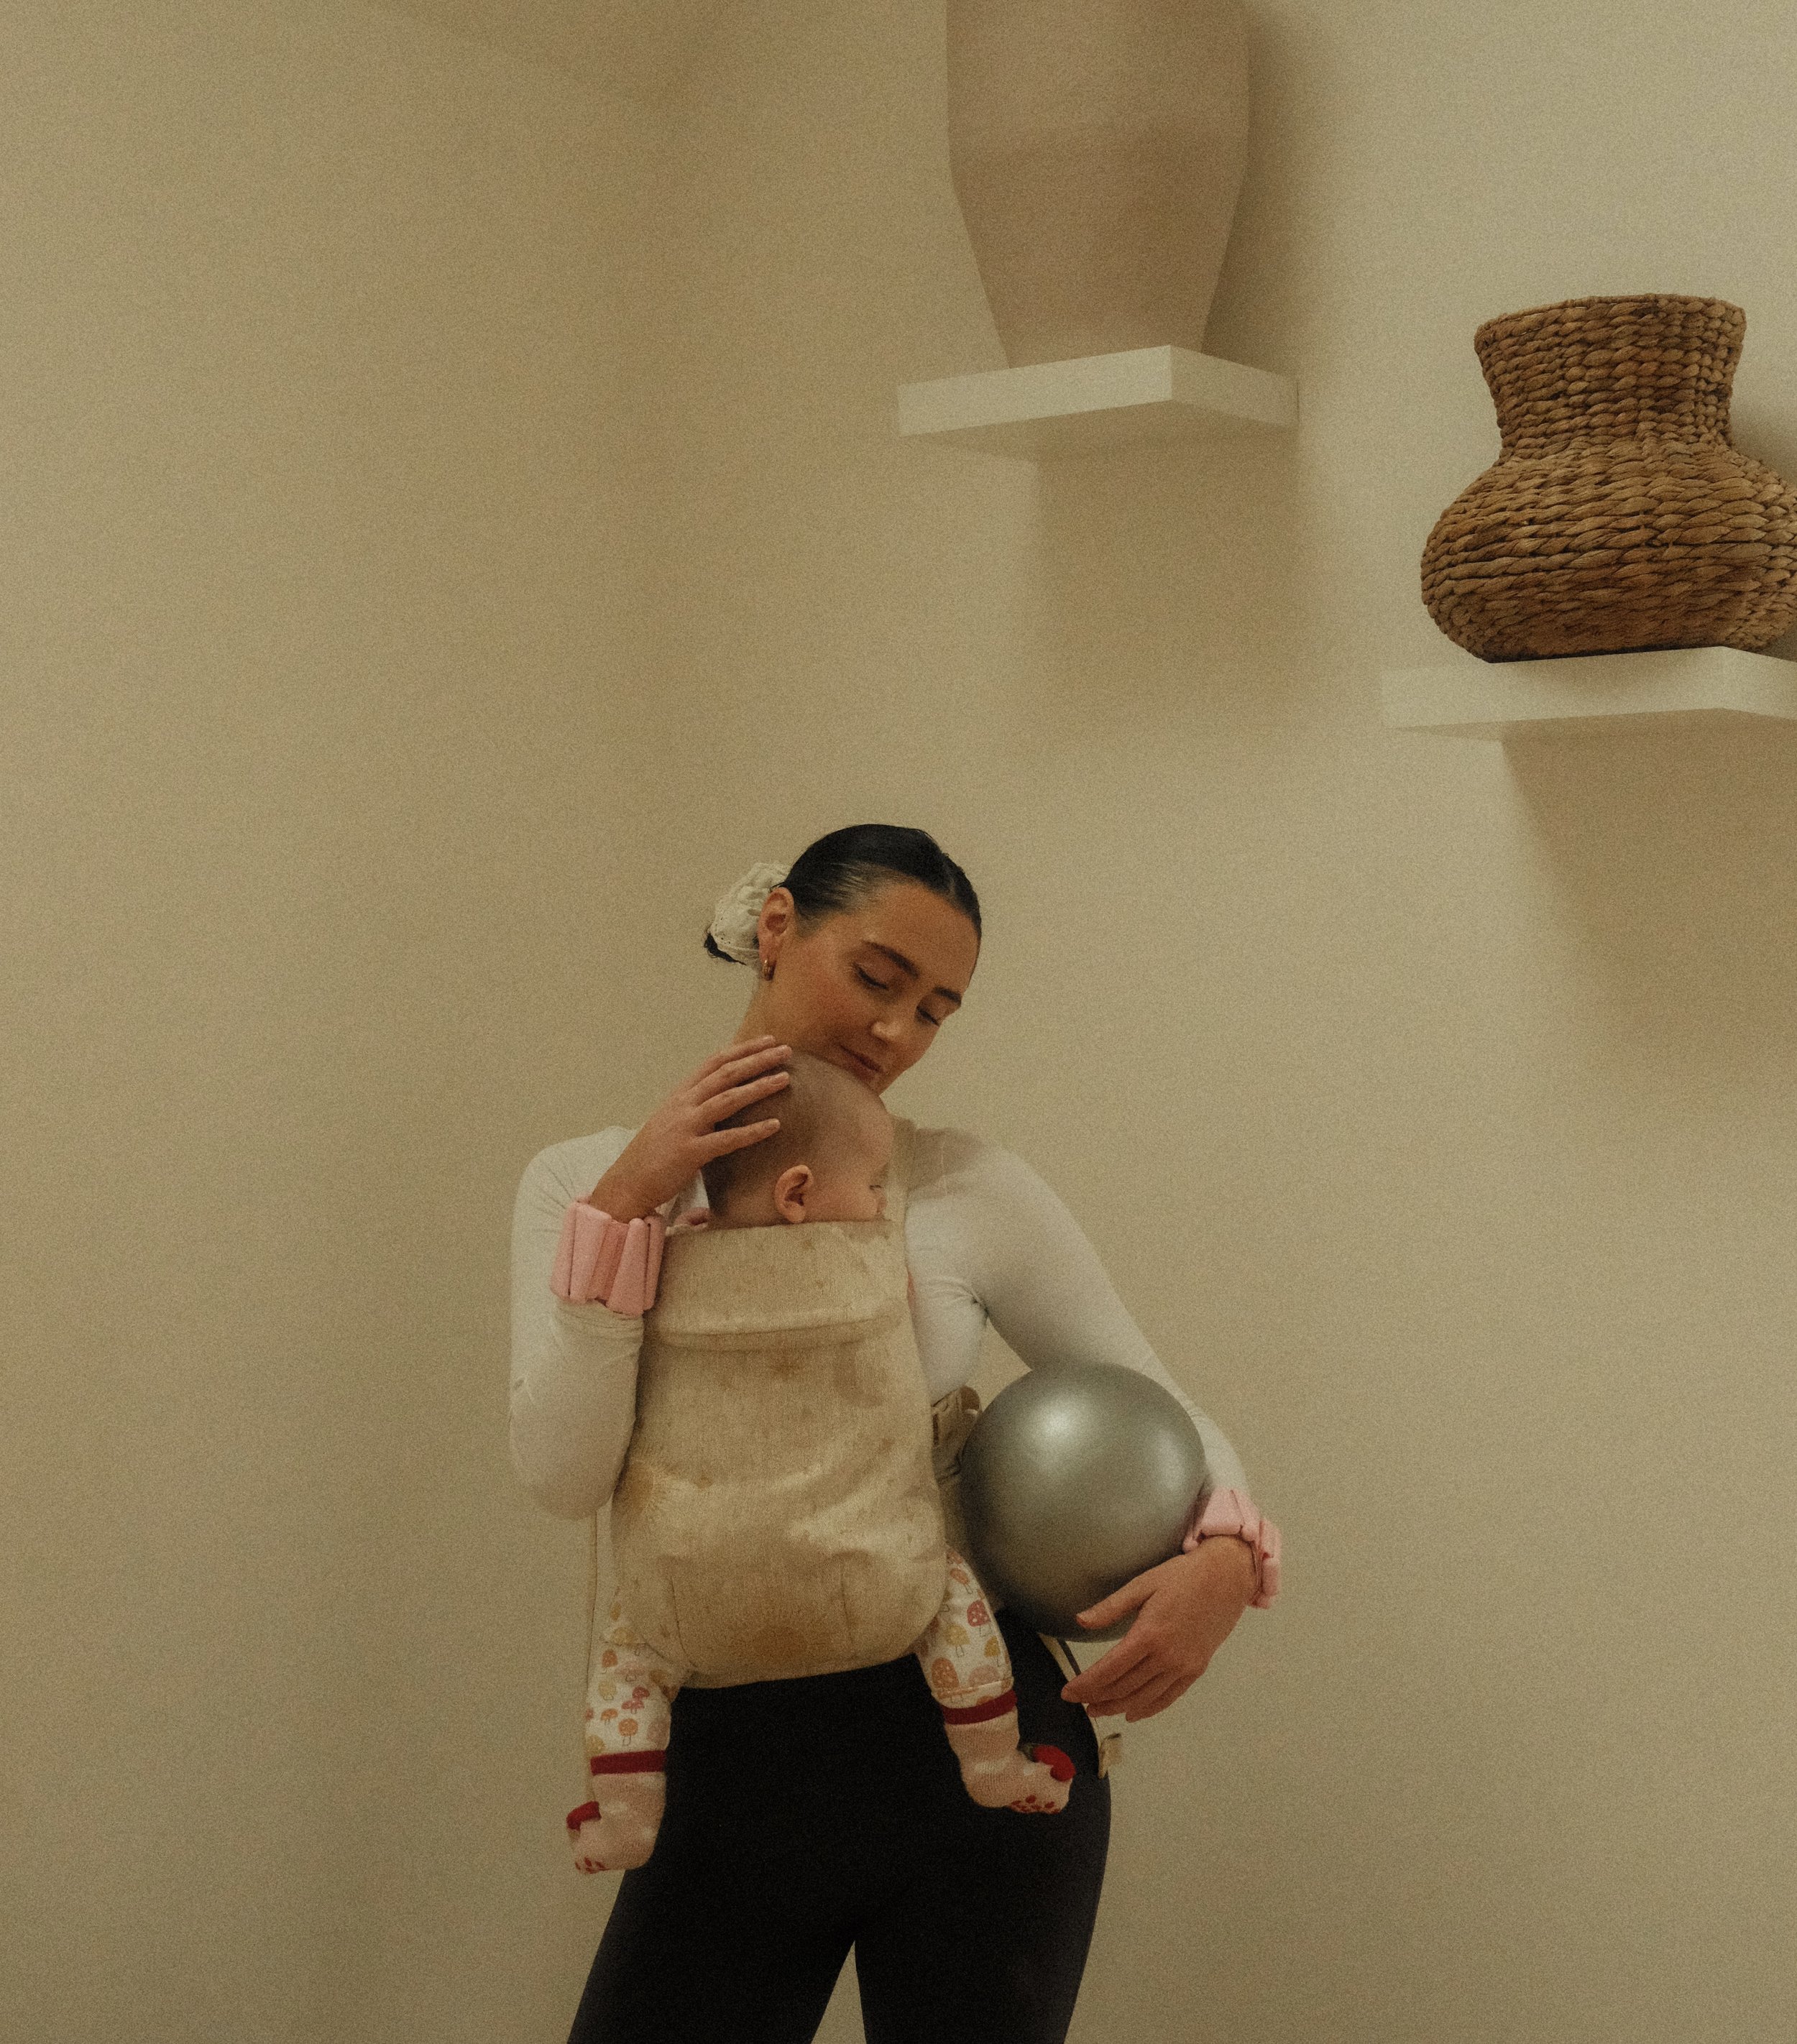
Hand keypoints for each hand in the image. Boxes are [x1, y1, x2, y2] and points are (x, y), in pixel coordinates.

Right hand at [588, 1038, 790, 1219]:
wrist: (627, 1182)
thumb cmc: (654, 1153)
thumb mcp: (673, 1119)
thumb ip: (696, 1104)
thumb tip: (726, 1094)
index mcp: (681, 1094)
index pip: (715, 1062)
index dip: (743, 1049)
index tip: (768, 1040)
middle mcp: (683, 1104)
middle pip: (725, 1074)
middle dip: (757, 1060)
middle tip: (786, 1050)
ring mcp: (686, 1126)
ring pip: (727, 1100)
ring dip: (759, 1087)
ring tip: (785, 1079)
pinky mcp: (690, 1152)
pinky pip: (727, 1139)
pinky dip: (752, 1132)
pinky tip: (775, 1126)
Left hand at [1060, 1537, 1255, 1723]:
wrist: (1226, 1577)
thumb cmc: (1181, 1575)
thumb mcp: (1142, 1584)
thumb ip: (1111, 1607)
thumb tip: (1079, 1621)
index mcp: (1148, 1634)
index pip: (1109, 1669)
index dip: (1086, 1685)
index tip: (1067, 1693)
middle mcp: (1166, 1656)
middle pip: (1124, 1687)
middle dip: (1097, 1698)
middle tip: (1078, 1702)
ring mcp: (1183, 1666)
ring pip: (1144, 1697)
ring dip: (1118, 1707)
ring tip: (1097, 1710)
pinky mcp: (1196, 1669)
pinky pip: (1169, 1697)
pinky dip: (1149, 1708)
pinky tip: (1132, 1712)